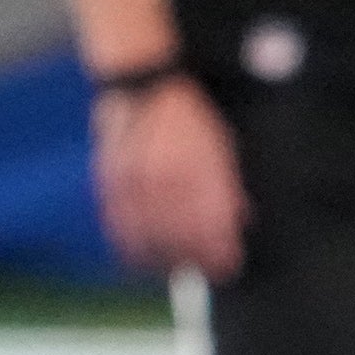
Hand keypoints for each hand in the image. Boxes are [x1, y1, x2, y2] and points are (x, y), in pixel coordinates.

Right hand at [92, 79, 247, 283]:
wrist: (143, 83)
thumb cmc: (189, 114)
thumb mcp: (221, 145)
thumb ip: (229, 184)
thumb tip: (242, 218)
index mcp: (200, 171)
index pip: (213, 224)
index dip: (220, 251)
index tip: (227, 266)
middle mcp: (169, 178)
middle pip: (184, 234)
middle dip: (198, 258)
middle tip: (206, 271)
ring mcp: (138, 178)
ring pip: (151, 232)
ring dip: (164, 257)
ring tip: (175, 270)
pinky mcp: (112, 176)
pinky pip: (119, 219)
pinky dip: (129, 242)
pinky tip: (138, 257)